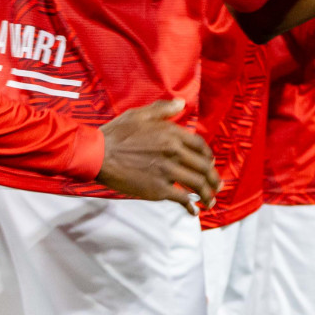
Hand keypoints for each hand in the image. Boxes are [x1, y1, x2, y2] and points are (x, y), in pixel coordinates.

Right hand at [96, 99, 218, 213]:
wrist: (98, 155)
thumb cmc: (116, 134)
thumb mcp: (140, 115)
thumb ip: (163, 109)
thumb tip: (181, 103)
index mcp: (172, 134)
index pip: (201, 146)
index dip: (208, 156)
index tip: (210, 163)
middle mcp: (175, 152)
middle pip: (203, 167)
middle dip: (213, 178)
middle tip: (217, 186)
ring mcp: (168, 171)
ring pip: (197, 183)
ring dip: (208, 194)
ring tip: (211, 201)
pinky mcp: (158, 189)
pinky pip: (181, 198)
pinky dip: (190, 205)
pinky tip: (193, 210)